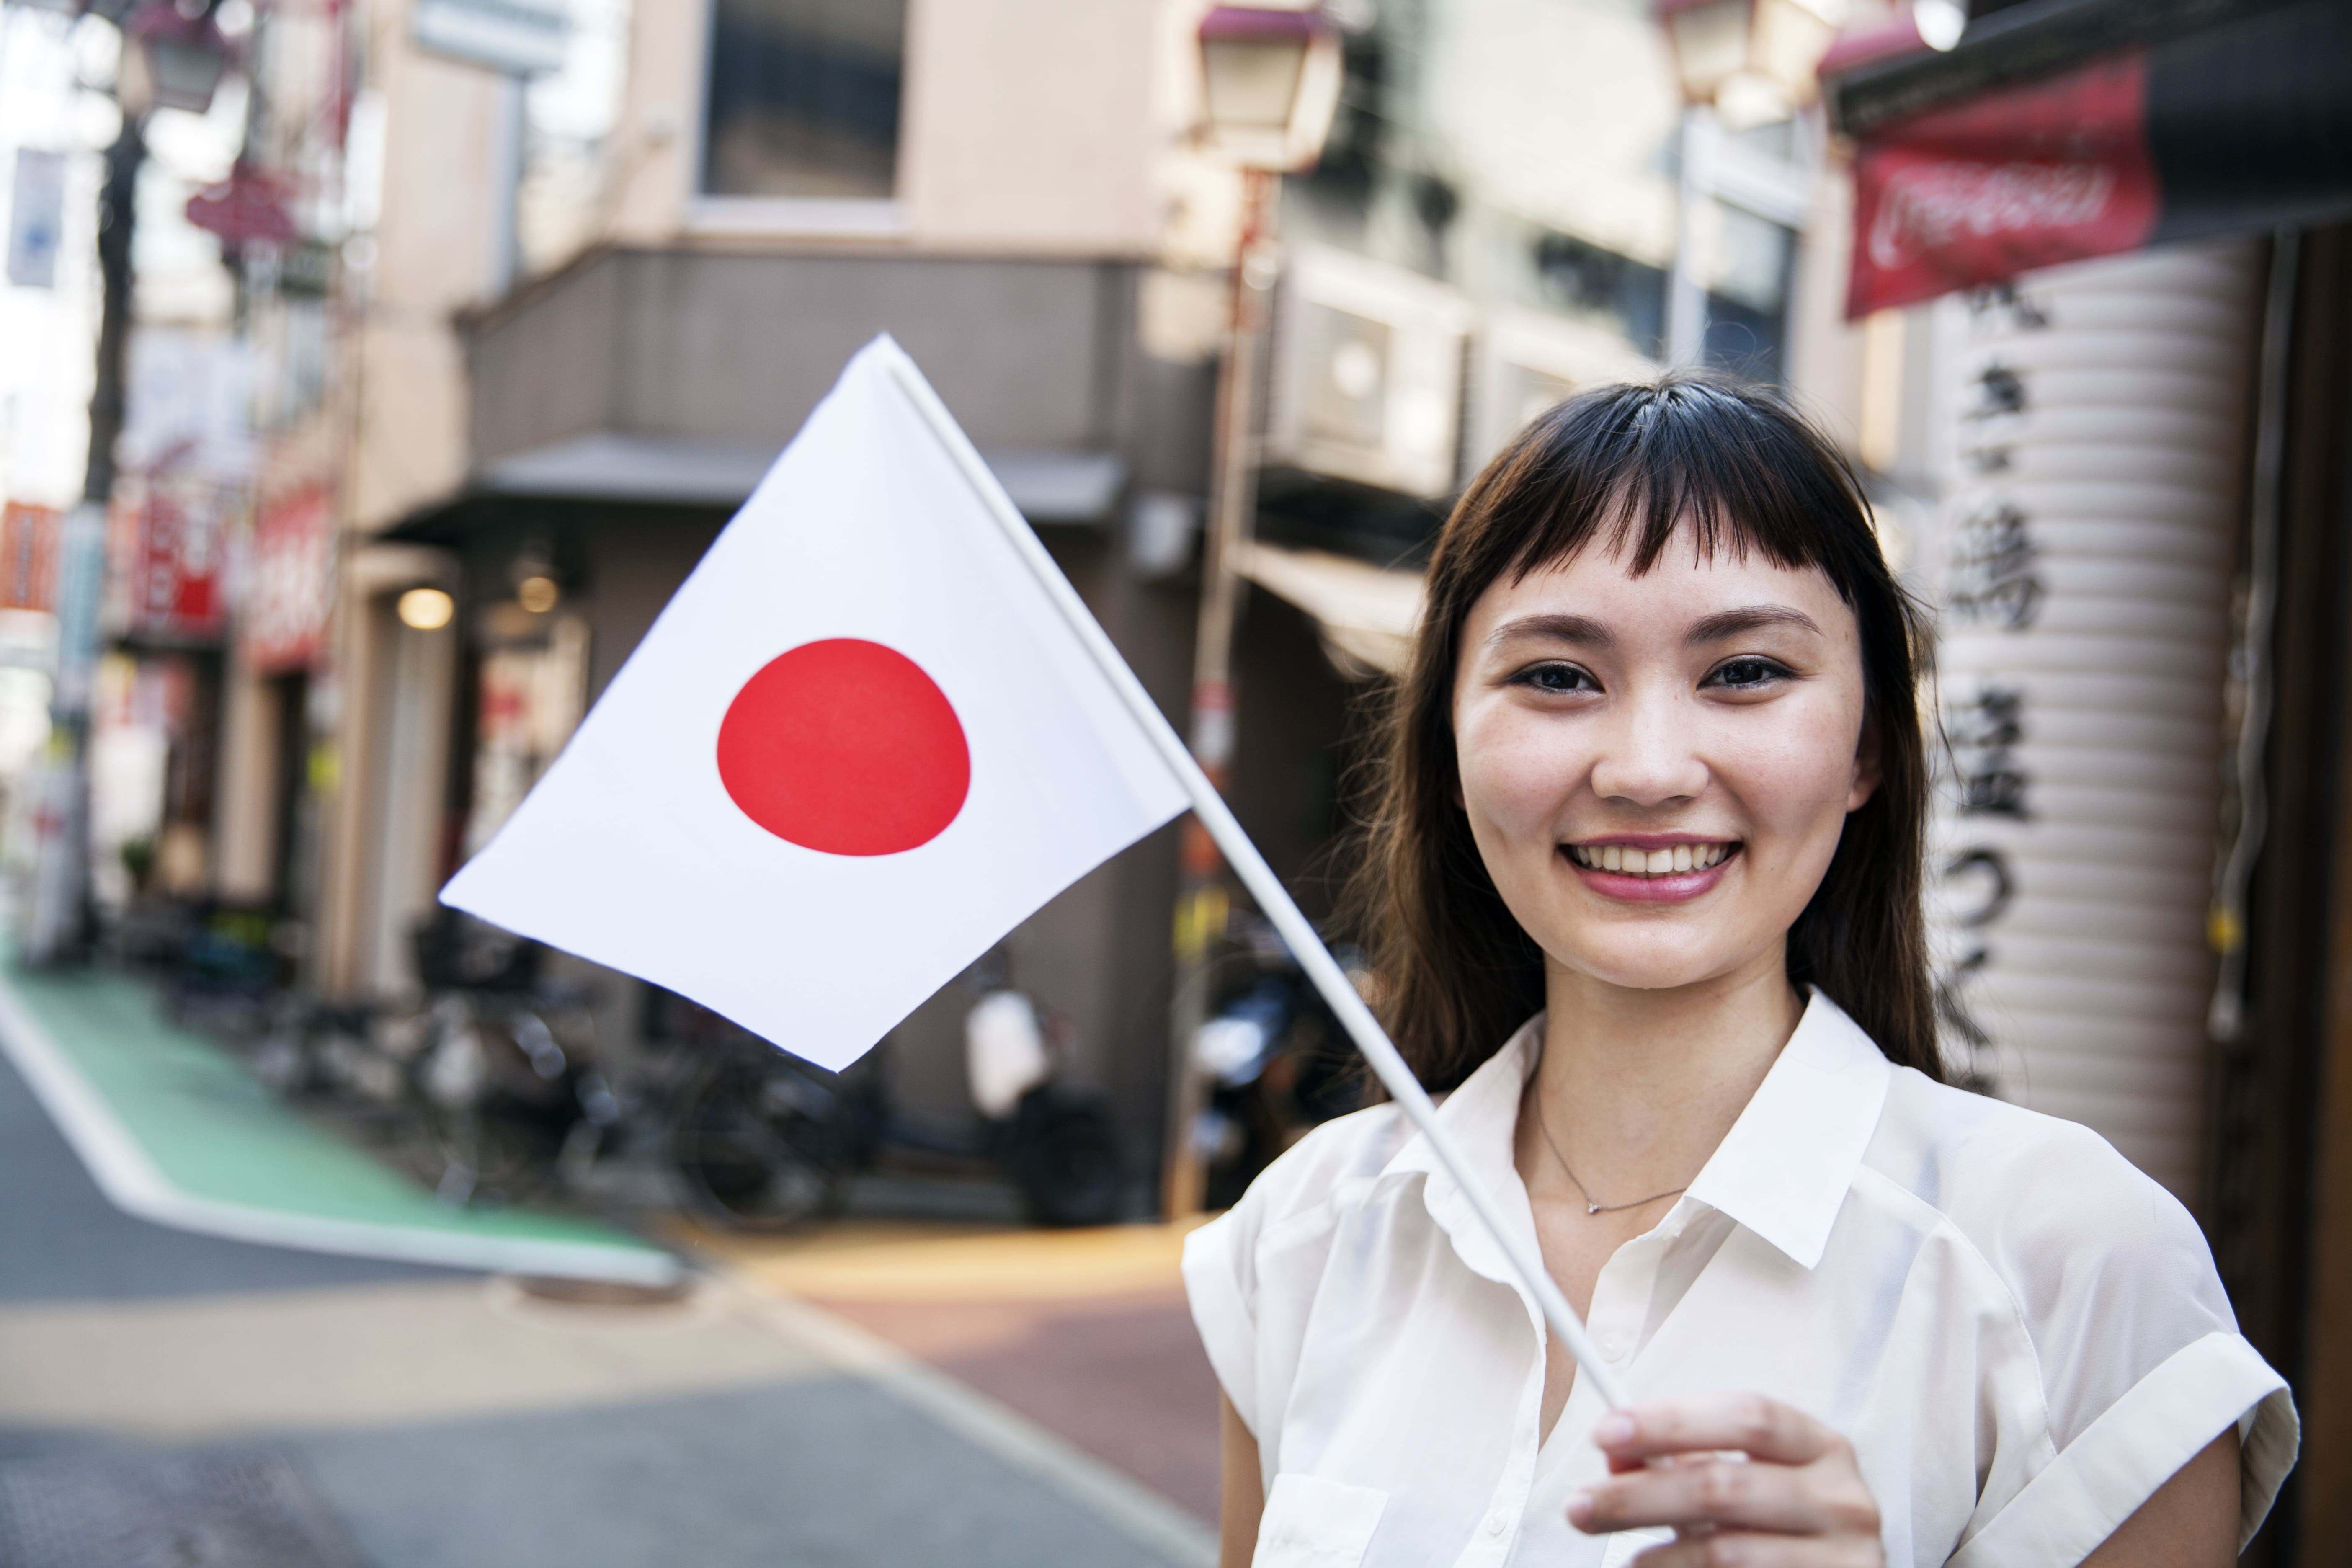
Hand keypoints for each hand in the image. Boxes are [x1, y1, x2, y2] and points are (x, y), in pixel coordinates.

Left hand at [1567, 1394, 1883, 1566]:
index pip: (1747, 1416)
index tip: (1605, 1432)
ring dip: (1657, 1556)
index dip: (1672, 1421)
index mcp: (1821, 1447)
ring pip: (1726, 1551)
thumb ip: (1686, 1462)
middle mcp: (1842, 1498)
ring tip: (1624, 1558)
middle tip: (1580, 1506)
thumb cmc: (1782, 1527)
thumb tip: (1616, 1455)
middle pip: (1723, 1485)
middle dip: (1638, 1496)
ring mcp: (1845, 1556)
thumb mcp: (1745, 1481)